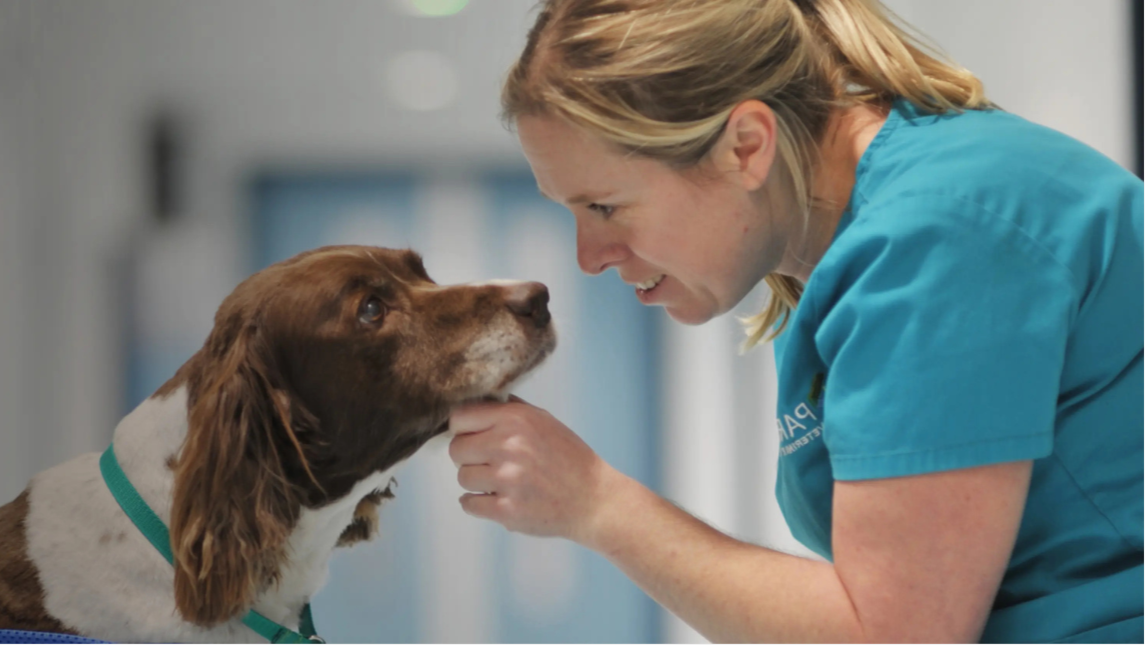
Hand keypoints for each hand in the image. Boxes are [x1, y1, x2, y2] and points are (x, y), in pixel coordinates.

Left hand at [447, 396, 616, 544]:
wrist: (594, 500)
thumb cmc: (569, 459)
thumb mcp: (544, 421)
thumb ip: (510, 410)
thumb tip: (478, 401)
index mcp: (516, 419)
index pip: (459, 418)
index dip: (463, 429)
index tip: (474, 437)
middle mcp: (509, 445)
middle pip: (456, 449)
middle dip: (469, 457)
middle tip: (489, 463)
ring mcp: (507, 479)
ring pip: (463, 477)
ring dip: (477, 481)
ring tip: (501, 482)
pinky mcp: (507, 510)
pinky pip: (468, 504)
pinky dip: (478, 503)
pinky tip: (497, 498)